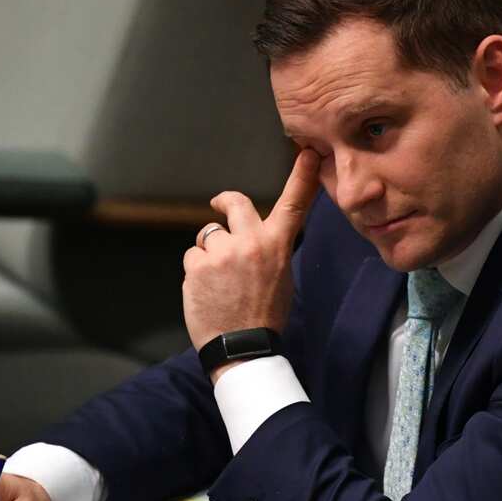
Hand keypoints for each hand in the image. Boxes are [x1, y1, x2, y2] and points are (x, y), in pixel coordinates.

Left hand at [182, 150, 319, 372]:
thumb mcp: (281, 278)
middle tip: (219, 205)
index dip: (302, 177)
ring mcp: (222, 252)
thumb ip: (269, 250)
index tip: (309, 153)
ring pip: (208, 235)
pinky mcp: (197, 264)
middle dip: (225, 201)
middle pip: (235, 203)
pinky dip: (196, 271)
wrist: (242, 347)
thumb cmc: (263, 316)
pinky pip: (193, 257)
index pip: (293, 204)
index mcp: (277, 246)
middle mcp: (251, 242)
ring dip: (209, 252)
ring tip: (218, 280)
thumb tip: (256, 238)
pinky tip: (206, 290)